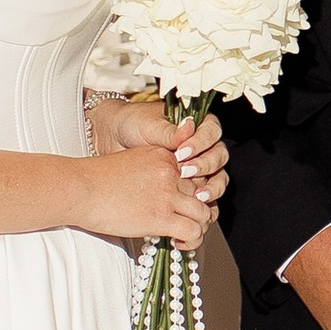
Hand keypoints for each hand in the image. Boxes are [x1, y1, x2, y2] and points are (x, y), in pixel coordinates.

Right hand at [77, 131, 220, 250]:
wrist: (79, 188)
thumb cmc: (95, 180)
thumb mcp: (131, 164)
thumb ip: (152, 174)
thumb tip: (161, 196)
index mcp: (164, 156)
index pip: (195, 175)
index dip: (192, 192)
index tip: (183, 205)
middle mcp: (171, 172)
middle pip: (202, 193)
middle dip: (197, 211)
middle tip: (186, 223)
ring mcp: (168, 194)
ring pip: (204, 213)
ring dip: (199, 227)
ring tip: (184, 235)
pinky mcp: (162, 216)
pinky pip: (194, 230)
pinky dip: (192, 240)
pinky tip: (178, 242)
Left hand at [91, 95, 227, 202]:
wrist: (112, 140)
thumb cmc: (132, 125)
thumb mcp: (148, 125)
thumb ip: (169, 131)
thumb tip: (189, 129)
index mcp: (195, 124)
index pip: (212, 131)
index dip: (201, 142)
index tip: (182, 152)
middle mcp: (200, 145)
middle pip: (219, 156)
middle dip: (206, 165)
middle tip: (186, 171)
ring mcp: (197, 166)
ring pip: (218, 177)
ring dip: (212, 187)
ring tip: (197, 195)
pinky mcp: (190, 186)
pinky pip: (207, 196)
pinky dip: (205, 202)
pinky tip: (196, 205)